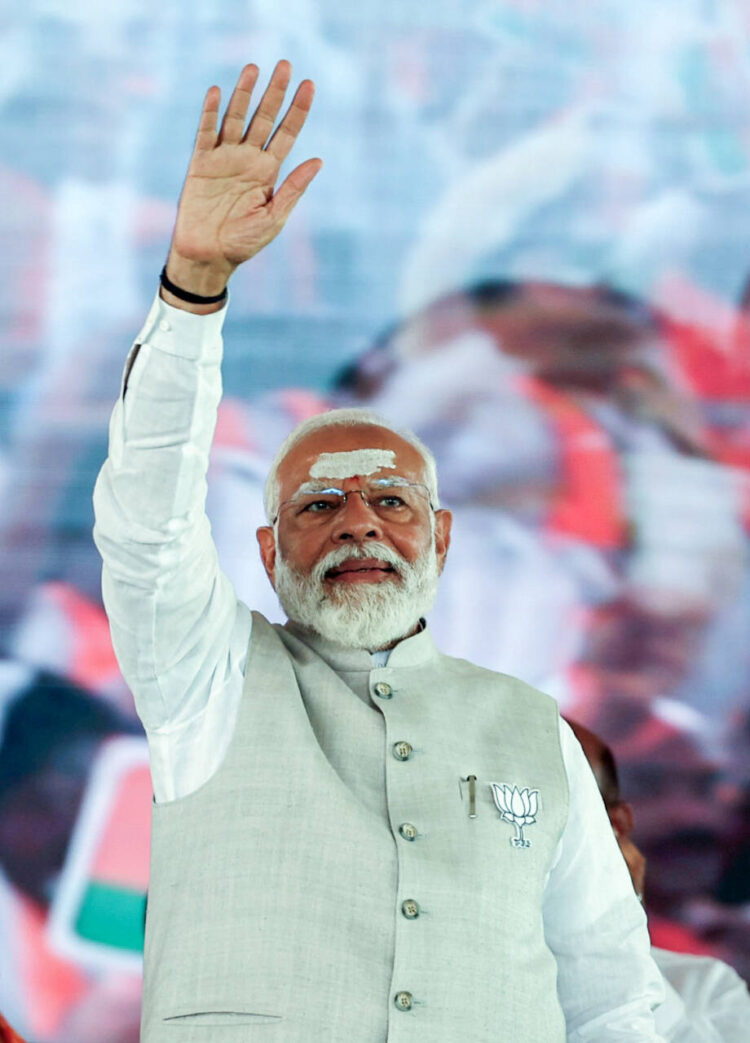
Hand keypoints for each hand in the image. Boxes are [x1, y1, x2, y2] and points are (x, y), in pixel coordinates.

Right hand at [164, 61, 320, 307]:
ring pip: (236, 118)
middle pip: (264, 118)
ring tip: (254, 68)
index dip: (298, 109)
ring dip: (244, 94)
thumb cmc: (244, 243)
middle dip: (275, 93)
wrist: (209, 255)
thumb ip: (294, 188)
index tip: (309, 85)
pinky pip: (206, 133)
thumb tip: (318, 160)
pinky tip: (218, 92)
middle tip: (285, 65)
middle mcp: (248, 159)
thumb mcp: (274, 217)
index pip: (287, 133)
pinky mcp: (201, 163)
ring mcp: (224, 158)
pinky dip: (211, 113)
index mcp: (268, 171)